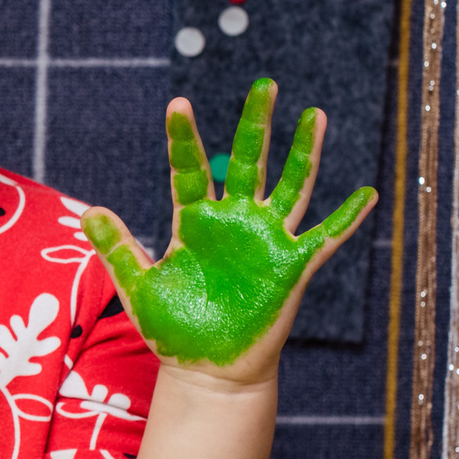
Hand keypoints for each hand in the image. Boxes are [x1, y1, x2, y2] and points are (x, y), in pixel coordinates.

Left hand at [79, 78, 375, 378]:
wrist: (207, 373)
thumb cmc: (173, 329)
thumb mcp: (139, 286)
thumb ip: (119, 248)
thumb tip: (90, 213)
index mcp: (194, 221)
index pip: (188, 169)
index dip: (184, 138)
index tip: (178, 104)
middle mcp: (233, 222)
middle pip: (247, 162)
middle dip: (256, 125)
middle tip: (264, 85)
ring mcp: (265, 241)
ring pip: (291, 187)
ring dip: (305, 153)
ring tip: (314, 115)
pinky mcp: (292, 268)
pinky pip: (326, 238)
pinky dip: (347, 217)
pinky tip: (368, 193)